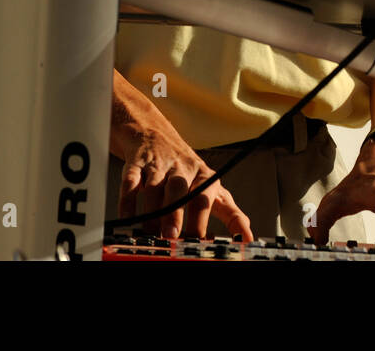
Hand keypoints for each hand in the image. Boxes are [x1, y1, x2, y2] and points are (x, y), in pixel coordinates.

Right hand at [115, 125, 252, 241]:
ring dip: (152, 211)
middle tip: (172, 236)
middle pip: (181, 190)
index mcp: (205, 177)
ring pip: (155, 187)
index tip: (204, 240)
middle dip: (176, 213)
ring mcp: (159, 165)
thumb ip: (231, 212)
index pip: (208, 198)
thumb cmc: (187, 170)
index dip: (202, 218)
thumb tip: (248, 236)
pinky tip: (126, 217)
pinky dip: (127, 199)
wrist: (156, 134)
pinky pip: (131, 181)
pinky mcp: (137, 163)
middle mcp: (183, 169)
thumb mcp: (212, 187)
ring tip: (150, 233)